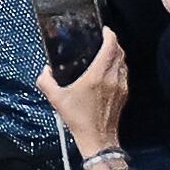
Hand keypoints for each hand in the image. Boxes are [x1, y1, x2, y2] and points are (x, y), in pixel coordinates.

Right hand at [44, 25, 129, 154]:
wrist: (98, 140)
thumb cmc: (79, 120)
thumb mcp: (56, 99)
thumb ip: (46, 82)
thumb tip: (44, 71)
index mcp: (97, 76)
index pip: (110, 47)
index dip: (110, 35)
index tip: (105, 30)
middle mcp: (112, 79)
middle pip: (120, 52)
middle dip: (114, 42)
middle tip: (104, 38)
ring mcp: (120, 87)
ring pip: (123, 63)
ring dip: (117, 54)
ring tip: (107, 52)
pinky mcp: (123, 95)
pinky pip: (124, 74)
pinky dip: (119, 67)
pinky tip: (109, 71)